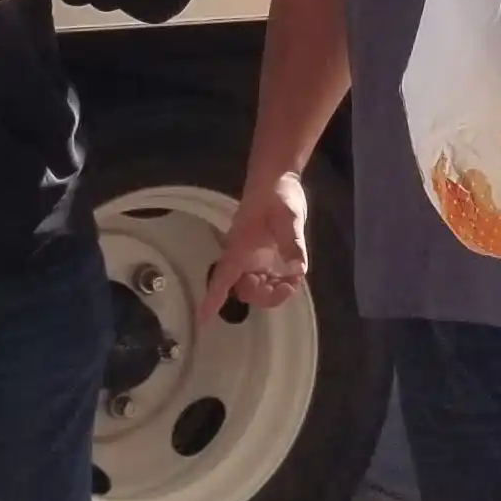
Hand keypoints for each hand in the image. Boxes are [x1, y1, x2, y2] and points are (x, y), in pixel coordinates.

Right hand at [198, 169, 311, 318]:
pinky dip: (277, 282)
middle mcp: (241, 256)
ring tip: (293, 280)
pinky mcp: (261, 255)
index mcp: (241, 248)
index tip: (202, 320)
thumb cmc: (278, 196)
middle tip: (291, 285)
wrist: (275, 179)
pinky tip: (291, 275)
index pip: (223, 278)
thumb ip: (292, 244)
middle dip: (265, 296)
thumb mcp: (289, 219)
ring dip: (272, 290)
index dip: (212, 300)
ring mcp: (251, 256)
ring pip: (254, 287)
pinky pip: (264, 278)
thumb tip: (298, 270)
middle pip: (244, 290)